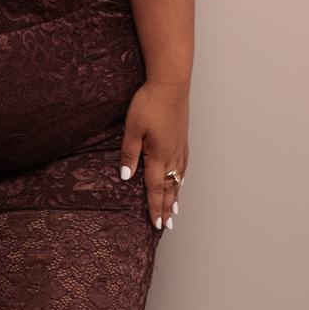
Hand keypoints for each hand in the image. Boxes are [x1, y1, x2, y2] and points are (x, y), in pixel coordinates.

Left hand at [120, 82, 188, 230]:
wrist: (170, 84)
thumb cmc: (149, 103)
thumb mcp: (132, 128)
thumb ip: (129, 153)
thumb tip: (125, 177)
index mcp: (157, 155)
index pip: (155, 188)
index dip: (155, 207)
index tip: (157, 224)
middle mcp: (171, 154)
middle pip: (169, 187)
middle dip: (167, 208)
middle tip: (167, 225)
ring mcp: (179, 146)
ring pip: (178, 177)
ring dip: (175, 195)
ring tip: (175, 210)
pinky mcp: (182, 137)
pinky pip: (183, 164)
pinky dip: (182, 177)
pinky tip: (181, 180)